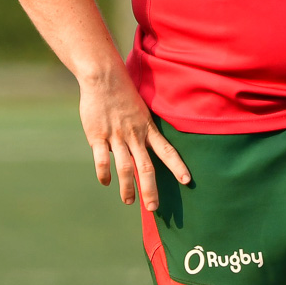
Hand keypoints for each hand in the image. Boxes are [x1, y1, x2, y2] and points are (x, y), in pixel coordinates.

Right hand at [78, 67, 191, 210]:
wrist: (103, 77)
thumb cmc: (121, 93)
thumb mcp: (139, 110)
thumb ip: (141, 129)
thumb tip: (143, 147)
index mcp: (147, 128)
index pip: (167, 150)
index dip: (177, 166)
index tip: (187, 181)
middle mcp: (134, 135)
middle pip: (146, 167)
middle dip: (151, 189)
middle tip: (154, 208)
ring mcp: (116, 136)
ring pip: (125, 167)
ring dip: (128, 187)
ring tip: (130, 201)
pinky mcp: (98, 136)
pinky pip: (102, 159)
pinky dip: (104, 174)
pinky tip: (106, 182)